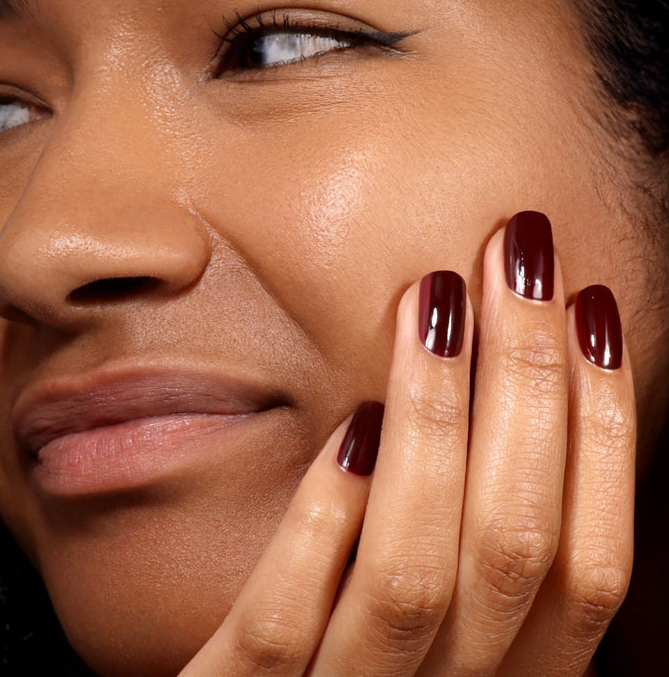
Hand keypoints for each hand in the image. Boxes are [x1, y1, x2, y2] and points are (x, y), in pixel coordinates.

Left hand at [179, 212, 635, 676]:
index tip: (588, 306)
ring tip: (433, 297)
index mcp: (504, 676)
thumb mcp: (432, 614)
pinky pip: (283, 630)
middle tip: (512, 252)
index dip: (602, 428)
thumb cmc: (350, 648)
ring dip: (434, 423)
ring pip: (411, 578)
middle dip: (527, 381)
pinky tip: (350, 427)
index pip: (587, 565)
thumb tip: (511, 395)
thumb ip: (465, 538)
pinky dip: (325, 524)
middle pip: (513, 547)